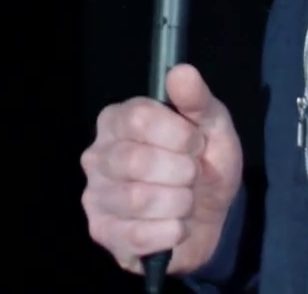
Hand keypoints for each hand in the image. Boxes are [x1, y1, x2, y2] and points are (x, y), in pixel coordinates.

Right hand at [80, 63, 241, 274]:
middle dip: (181, 172)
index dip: (178, 134)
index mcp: (116, 120)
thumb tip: (181, 72)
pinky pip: (137, 235)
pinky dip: (171, 232)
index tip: (196, 144)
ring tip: (185, 200)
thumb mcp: (212, 127)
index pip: (139, 118)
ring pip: (138, 200)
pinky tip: (177, 225)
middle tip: (192, 175)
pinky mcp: (102, 231)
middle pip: (136, 161)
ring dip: (179, 203)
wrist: (206, 218)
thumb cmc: (202, 164)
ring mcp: (95, 195)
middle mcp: (97, 155)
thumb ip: (197, 100)